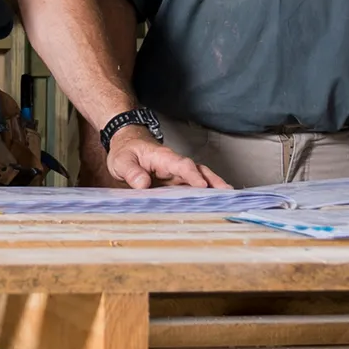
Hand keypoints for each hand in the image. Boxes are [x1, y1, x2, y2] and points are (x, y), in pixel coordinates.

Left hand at [104, 128, 224, 189]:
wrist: (128, 144)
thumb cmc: (126, 151)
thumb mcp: (122, 161)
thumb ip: (131, 172)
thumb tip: (143, 184)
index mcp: (163, 157)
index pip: (181, 164)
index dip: (192, 175)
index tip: (202, 185)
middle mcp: (174, 164)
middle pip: (198, 170)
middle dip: (213, 181)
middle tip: (226, 194)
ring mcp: (178, 174)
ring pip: (200, 178)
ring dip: (214, 187)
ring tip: (227, 200)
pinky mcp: (177, 182)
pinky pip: (193, 187)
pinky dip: (205, 194)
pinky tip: (214, 204)